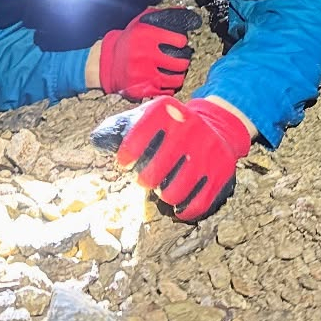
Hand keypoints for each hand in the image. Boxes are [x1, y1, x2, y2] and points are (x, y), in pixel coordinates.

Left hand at [90, 96, 250, 221]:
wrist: (217, 125)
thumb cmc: (169, 128)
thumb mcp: (144, 117)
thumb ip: (117, 128)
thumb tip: (97, 142)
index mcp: (165, 112)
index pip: (134, 142)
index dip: (126, 159)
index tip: (127, 163)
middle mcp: (189, 128)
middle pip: (152, 175)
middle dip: (145, 179)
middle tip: (148, 177)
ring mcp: (208, 151)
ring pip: (173, 193)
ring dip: (164, 194)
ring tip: (165, 186)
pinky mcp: (222, 171)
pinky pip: (196, 204)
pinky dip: (183, 208)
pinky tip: (179, 201)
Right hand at [98, 8, 202, 99]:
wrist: (107, 63)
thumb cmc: (129, 41)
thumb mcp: (141, 23)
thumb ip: (161, 16)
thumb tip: (184, 12)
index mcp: (145, 35)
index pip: (179, 41)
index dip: (181, 42)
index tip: (179, 43)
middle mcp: (144, 55)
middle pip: (181, 63)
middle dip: (183, 61)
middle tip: (179, 59)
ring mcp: (142, 74)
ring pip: (176, 80)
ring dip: (178, 76)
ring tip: (173, 71)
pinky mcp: (141, 90)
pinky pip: (166, 91)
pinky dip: (168, 87)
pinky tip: (164, 80)